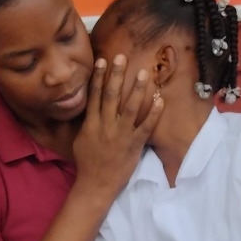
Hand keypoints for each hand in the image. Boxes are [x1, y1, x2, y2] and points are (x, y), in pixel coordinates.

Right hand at [72, 55, 163, 194]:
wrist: (96, 184)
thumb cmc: (87, 162)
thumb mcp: (81, 139)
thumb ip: (86, 121)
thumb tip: (89, 105)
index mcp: (91, 123)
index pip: (95, 95)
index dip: (99, 77)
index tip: (103, 60)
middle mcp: (106, 125)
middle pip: (111, 95)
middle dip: (117, 75)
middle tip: (122, 57)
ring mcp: (121, 135)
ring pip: (130, 107)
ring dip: (137, 89)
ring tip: (144, 72)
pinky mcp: (134, 145)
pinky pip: (146, 126)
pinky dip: (153, 113)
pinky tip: (160, 99)